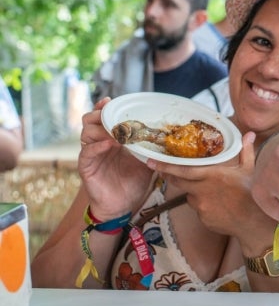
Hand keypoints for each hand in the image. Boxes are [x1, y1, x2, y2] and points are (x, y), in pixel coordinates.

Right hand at [77, 97, 152, 218]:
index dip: (104, 107)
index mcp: (111, 139)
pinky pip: (87, 152)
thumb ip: (149, 147)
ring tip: (116, 131)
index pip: (102, 117)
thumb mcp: (145, 161)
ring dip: (101, 128)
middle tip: (113, 114)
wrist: (122, 205)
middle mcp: (99, 144)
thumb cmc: (132, 181)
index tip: (110, 100)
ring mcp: (92, 154)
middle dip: (100, 114)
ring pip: (86, 133)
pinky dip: (97, 146)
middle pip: (90, 120)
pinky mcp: (87, 167)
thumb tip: (164, 136)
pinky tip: (110, 145)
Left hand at [148, 132, 275, 240]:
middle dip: (170, 176)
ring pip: (190, 196)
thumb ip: (245, 150)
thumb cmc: (253, 192)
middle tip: (163, 171)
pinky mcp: (203, 219)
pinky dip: (204, 206)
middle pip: (178, 182)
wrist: (254, 221)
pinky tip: (218, 206)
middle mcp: (202, 190)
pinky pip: (199, 210)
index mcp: (212, 175)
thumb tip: (249, 134)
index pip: (183, 170)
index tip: (151, 162)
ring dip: (195, 192)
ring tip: (212, 193)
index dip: (166, 166)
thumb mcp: (249, 168)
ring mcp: (201, 207)